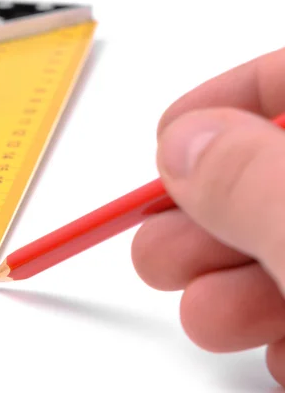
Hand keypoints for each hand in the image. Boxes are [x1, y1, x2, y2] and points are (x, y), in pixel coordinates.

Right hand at [131, 47, 284, 384]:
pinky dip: (280, 331)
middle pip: (269, 174)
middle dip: (202, 220)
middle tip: (161, 255)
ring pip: (278, 247)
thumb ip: (252, 181)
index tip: (164, 141)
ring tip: (217, 320)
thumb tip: (184, 146)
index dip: (220, 102)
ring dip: (229, 288)